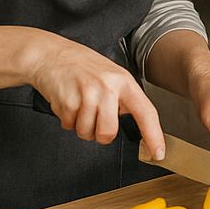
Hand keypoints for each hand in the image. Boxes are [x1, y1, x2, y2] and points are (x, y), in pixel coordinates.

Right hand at [28, 35, 165, 157]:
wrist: (51, 55)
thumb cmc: (83, 66)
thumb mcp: (113, 75)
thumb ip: (125, 98)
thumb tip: (137, 122)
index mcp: (124, 82)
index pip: (146, 112)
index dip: (154, 135)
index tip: (158, 153)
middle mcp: (108, 88)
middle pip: (108, 133)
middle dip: (100, 134)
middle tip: (95, 117)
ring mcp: (86, 95)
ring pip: (86, 133)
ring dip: (81, 126)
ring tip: (79, 105)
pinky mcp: (67, 102)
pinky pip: (69, 126)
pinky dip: (67, 120)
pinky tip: (68, 102)